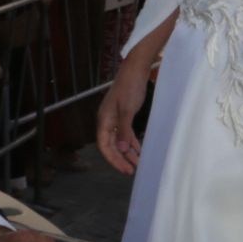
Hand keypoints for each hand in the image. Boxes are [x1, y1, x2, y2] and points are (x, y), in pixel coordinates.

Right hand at [96, 48, 153, 172]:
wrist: (135, 71)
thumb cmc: (130, 87)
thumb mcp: (127, 110)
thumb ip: (124, 131)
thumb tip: (122, 149)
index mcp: (104, 120)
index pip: (104, 145)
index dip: (113, 159)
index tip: (124, 169)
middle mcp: (107, 121)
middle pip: (111, 145)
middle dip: (121, 159)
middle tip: (132, 170)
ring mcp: (114, 118)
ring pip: (119, 140)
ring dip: (127, 152)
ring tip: (137, 163)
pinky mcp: (122, 115)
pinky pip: (125, 133)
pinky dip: (131, 142)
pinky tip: (138, 150)